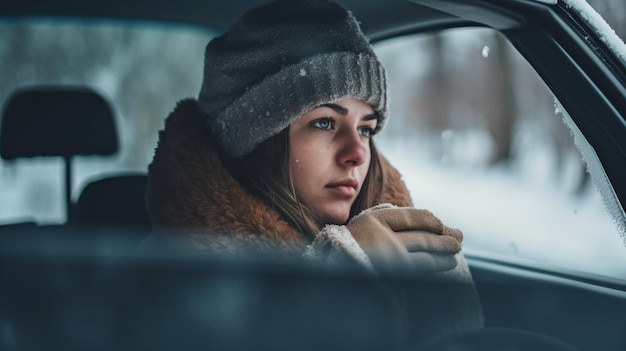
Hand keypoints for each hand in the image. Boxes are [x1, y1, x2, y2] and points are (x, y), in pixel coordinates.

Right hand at [346, 204, 461, 272]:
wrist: (328, 275)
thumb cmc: (349, 248)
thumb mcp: (366, 228)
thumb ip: (391, 223)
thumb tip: (431, 226)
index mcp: (374, 219)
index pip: (414, 217)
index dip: (433, 221)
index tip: (441, 226)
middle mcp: (381, 236)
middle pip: (422, 237)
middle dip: (444, 238)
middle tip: (458, 239)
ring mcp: (385, 258)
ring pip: (424, 254)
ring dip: (444, 254)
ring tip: (454, 254)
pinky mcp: (388, 276)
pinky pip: (418, 270)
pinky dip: (434, 266)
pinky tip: (443, 265)